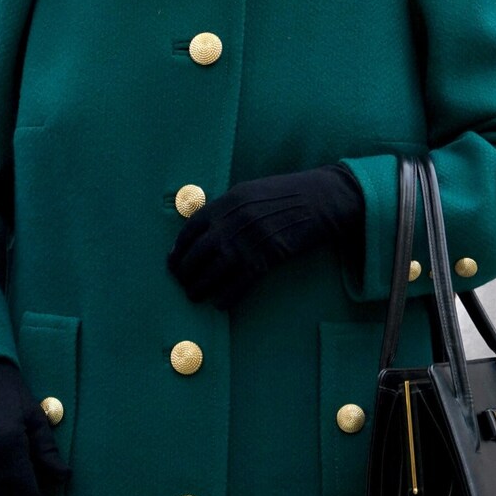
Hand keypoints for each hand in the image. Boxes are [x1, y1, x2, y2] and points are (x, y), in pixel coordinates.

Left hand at [168, 165, 363, 308]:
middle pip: (198, 252)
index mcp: (228, 200)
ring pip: (214, 271)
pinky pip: (239, 283)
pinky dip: (226, 297)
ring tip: (194, 296)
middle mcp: (233, 220)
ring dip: (200, 287)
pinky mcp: (266, 258)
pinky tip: (220, 304)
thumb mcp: (252, 191)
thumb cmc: (289, 193)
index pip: (191, 227)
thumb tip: (210, 227)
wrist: (321, 199)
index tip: (173, 259)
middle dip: (185, 271)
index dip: (179, 247)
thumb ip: (229, 208)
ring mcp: (248, 240)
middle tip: (182, 283)